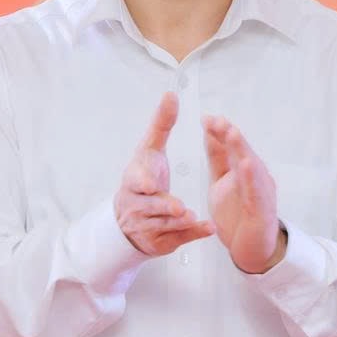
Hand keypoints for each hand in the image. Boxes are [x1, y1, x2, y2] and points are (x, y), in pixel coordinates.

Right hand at [115, 93, 212, 256]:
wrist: (128, 217)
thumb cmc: (143, 177)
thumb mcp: (150, 150)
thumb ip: (161, 124)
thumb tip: (171, 94)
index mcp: (134, 180)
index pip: (137, 180)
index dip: (144, 182)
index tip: (151, 184)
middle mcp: (137, 205)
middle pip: (151, 206)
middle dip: (164, 206)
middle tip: (179, 207)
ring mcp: (148, 226)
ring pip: (164, 225)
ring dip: (179, 223)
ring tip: (192, 216)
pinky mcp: (161, 242)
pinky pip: (177, 239)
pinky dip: (192, 235)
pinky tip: (208, 228)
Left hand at [204, 116, 284, 273]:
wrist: (251, 249)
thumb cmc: (239, 216)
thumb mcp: (221, 182)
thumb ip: (218, 158)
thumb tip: (210, 131)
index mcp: (243, 170)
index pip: (231, 147)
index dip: (220, 132)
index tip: (206, 118)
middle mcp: (255, 177)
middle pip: (242, 151)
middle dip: (230, 135)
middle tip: (218, 120)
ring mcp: (261, 192)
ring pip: (252, 167)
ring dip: (242, 149)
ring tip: (232, 133)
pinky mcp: (262, 210)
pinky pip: (256, 192)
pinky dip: (252, 177)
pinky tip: (246, 164)